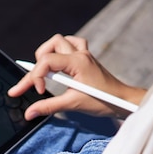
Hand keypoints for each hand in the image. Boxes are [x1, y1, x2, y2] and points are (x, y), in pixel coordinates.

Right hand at [8, 34, 145, 118]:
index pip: (46, 60)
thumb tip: (29, 112)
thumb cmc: (103, 101)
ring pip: (60, 41)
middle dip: (37, 64)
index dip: (36, 76)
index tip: (38, 92)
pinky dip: (60, 51)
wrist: (123, 100)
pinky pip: (71, 44)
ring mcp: (83, 54)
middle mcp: (80, 54)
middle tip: (32, 83)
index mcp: (77, 62)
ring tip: (43, 70)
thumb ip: (48, 106)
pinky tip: (57, 62)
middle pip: (50, 46)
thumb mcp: (73, 104)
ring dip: (48, 53)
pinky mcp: (85, 58)